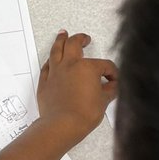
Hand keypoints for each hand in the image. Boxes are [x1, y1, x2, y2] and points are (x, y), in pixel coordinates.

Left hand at [37, 30, 117, 146]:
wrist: (62, 125)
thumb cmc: (83, 114)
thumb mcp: (104, 102)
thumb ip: (110, 90)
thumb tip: (113, 86)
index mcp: (87, 67)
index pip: (104, 65)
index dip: (112, 72)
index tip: (113, 80)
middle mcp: (70, 65)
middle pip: (74, 44)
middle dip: (81, 39)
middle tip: (85, 38)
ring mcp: (55, 72)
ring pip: (56, 50)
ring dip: (60, 40)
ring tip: (62, 34)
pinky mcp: (45, 82)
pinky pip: (46, 66)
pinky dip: (50, 61)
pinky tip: (51, 60)